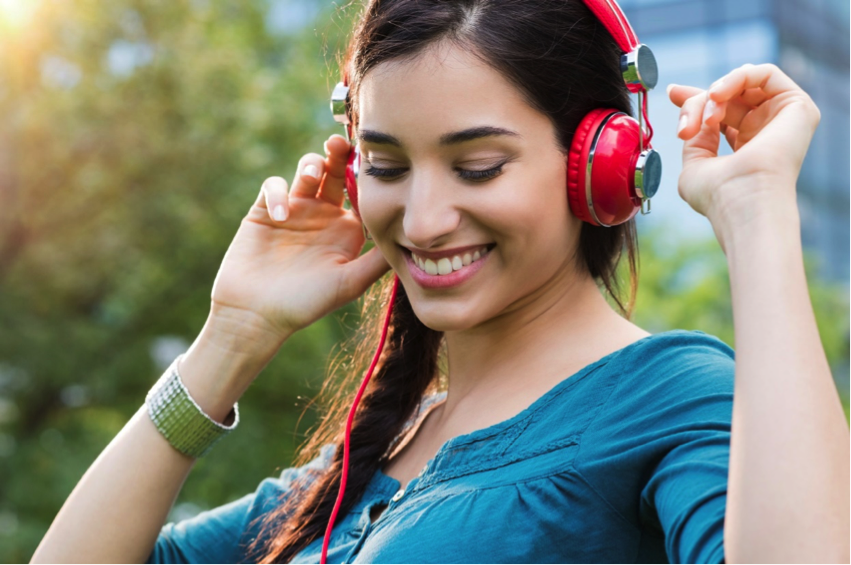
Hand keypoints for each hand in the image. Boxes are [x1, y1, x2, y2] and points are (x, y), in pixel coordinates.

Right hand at [208, 134, 390, 343]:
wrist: (257, 314)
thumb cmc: (306, 303)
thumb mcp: (349, 283)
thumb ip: (377, 261)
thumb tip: (414, 242)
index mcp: (346, 230)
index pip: (361, 192)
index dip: (366, 175)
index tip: (372, 164)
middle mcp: (323, 216)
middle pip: (335, 172)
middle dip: (339, 154)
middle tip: (341, 144)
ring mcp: (294, 210)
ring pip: (308, 170)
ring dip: (311, 165)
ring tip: (312, 177)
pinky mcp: (265, 210)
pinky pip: (274, 186)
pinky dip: (278, 193)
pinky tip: (281, 216)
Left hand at [667, 64, 819, 244]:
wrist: (743, 201)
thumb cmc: (718, 195)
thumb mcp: (694, 163)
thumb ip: (695, 136)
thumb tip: (692, 109)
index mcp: (746, 146)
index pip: (723, 111)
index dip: (698, 99)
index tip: (672, 93)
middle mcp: (766, 131)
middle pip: (728, 96)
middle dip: (699, 101)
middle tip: (686, 127)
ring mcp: (783, 118)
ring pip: (742, 84)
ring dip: (715, 94)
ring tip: (706, 120)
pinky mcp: (798, 106)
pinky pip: (766, 73)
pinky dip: (736, 78)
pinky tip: (717, 95)